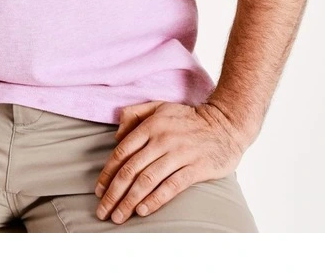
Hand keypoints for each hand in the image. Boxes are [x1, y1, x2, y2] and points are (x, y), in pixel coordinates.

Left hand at [94, 99, 245, 224]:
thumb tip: (116, 135)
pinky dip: (155, 199)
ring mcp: (179, 154)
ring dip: (129, 201)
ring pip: (148, 180)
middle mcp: (162, 139)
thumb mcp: (160, 107)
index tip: (99, 190)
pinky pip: (171, 186)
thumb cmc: (189, 118)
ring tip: (119, 216)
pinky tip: (142, 211)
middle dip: (114, 193)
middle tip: (103, 211)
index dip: (108, 173)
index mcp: (151, 125)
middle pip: (131, 170)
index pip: (122, 153)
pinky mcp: (196, 167)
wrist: (226, 124)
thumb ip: (135, 114)